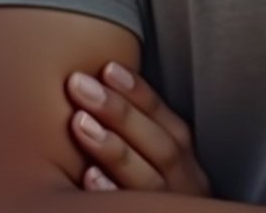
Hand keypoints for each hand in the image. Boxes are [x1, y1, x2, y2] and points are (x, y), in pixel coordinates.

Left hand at [67, 62, 210, 195]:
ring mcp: (171, 210)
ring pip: (146, 181)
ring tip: (78, 122)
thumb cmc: (155, 196)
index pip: (166, 122)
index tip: (108, 67)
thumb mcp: (160, 167)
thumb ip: (141, 138)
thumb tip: (99, 85)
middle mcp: (185, 187)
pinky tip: (86, 180)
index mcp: (187, 164)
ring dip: (112, 149)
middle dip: (118, 112)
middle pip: (157, 146)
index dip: (139, 94)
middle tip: (79, 85)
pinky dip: (110, 195)